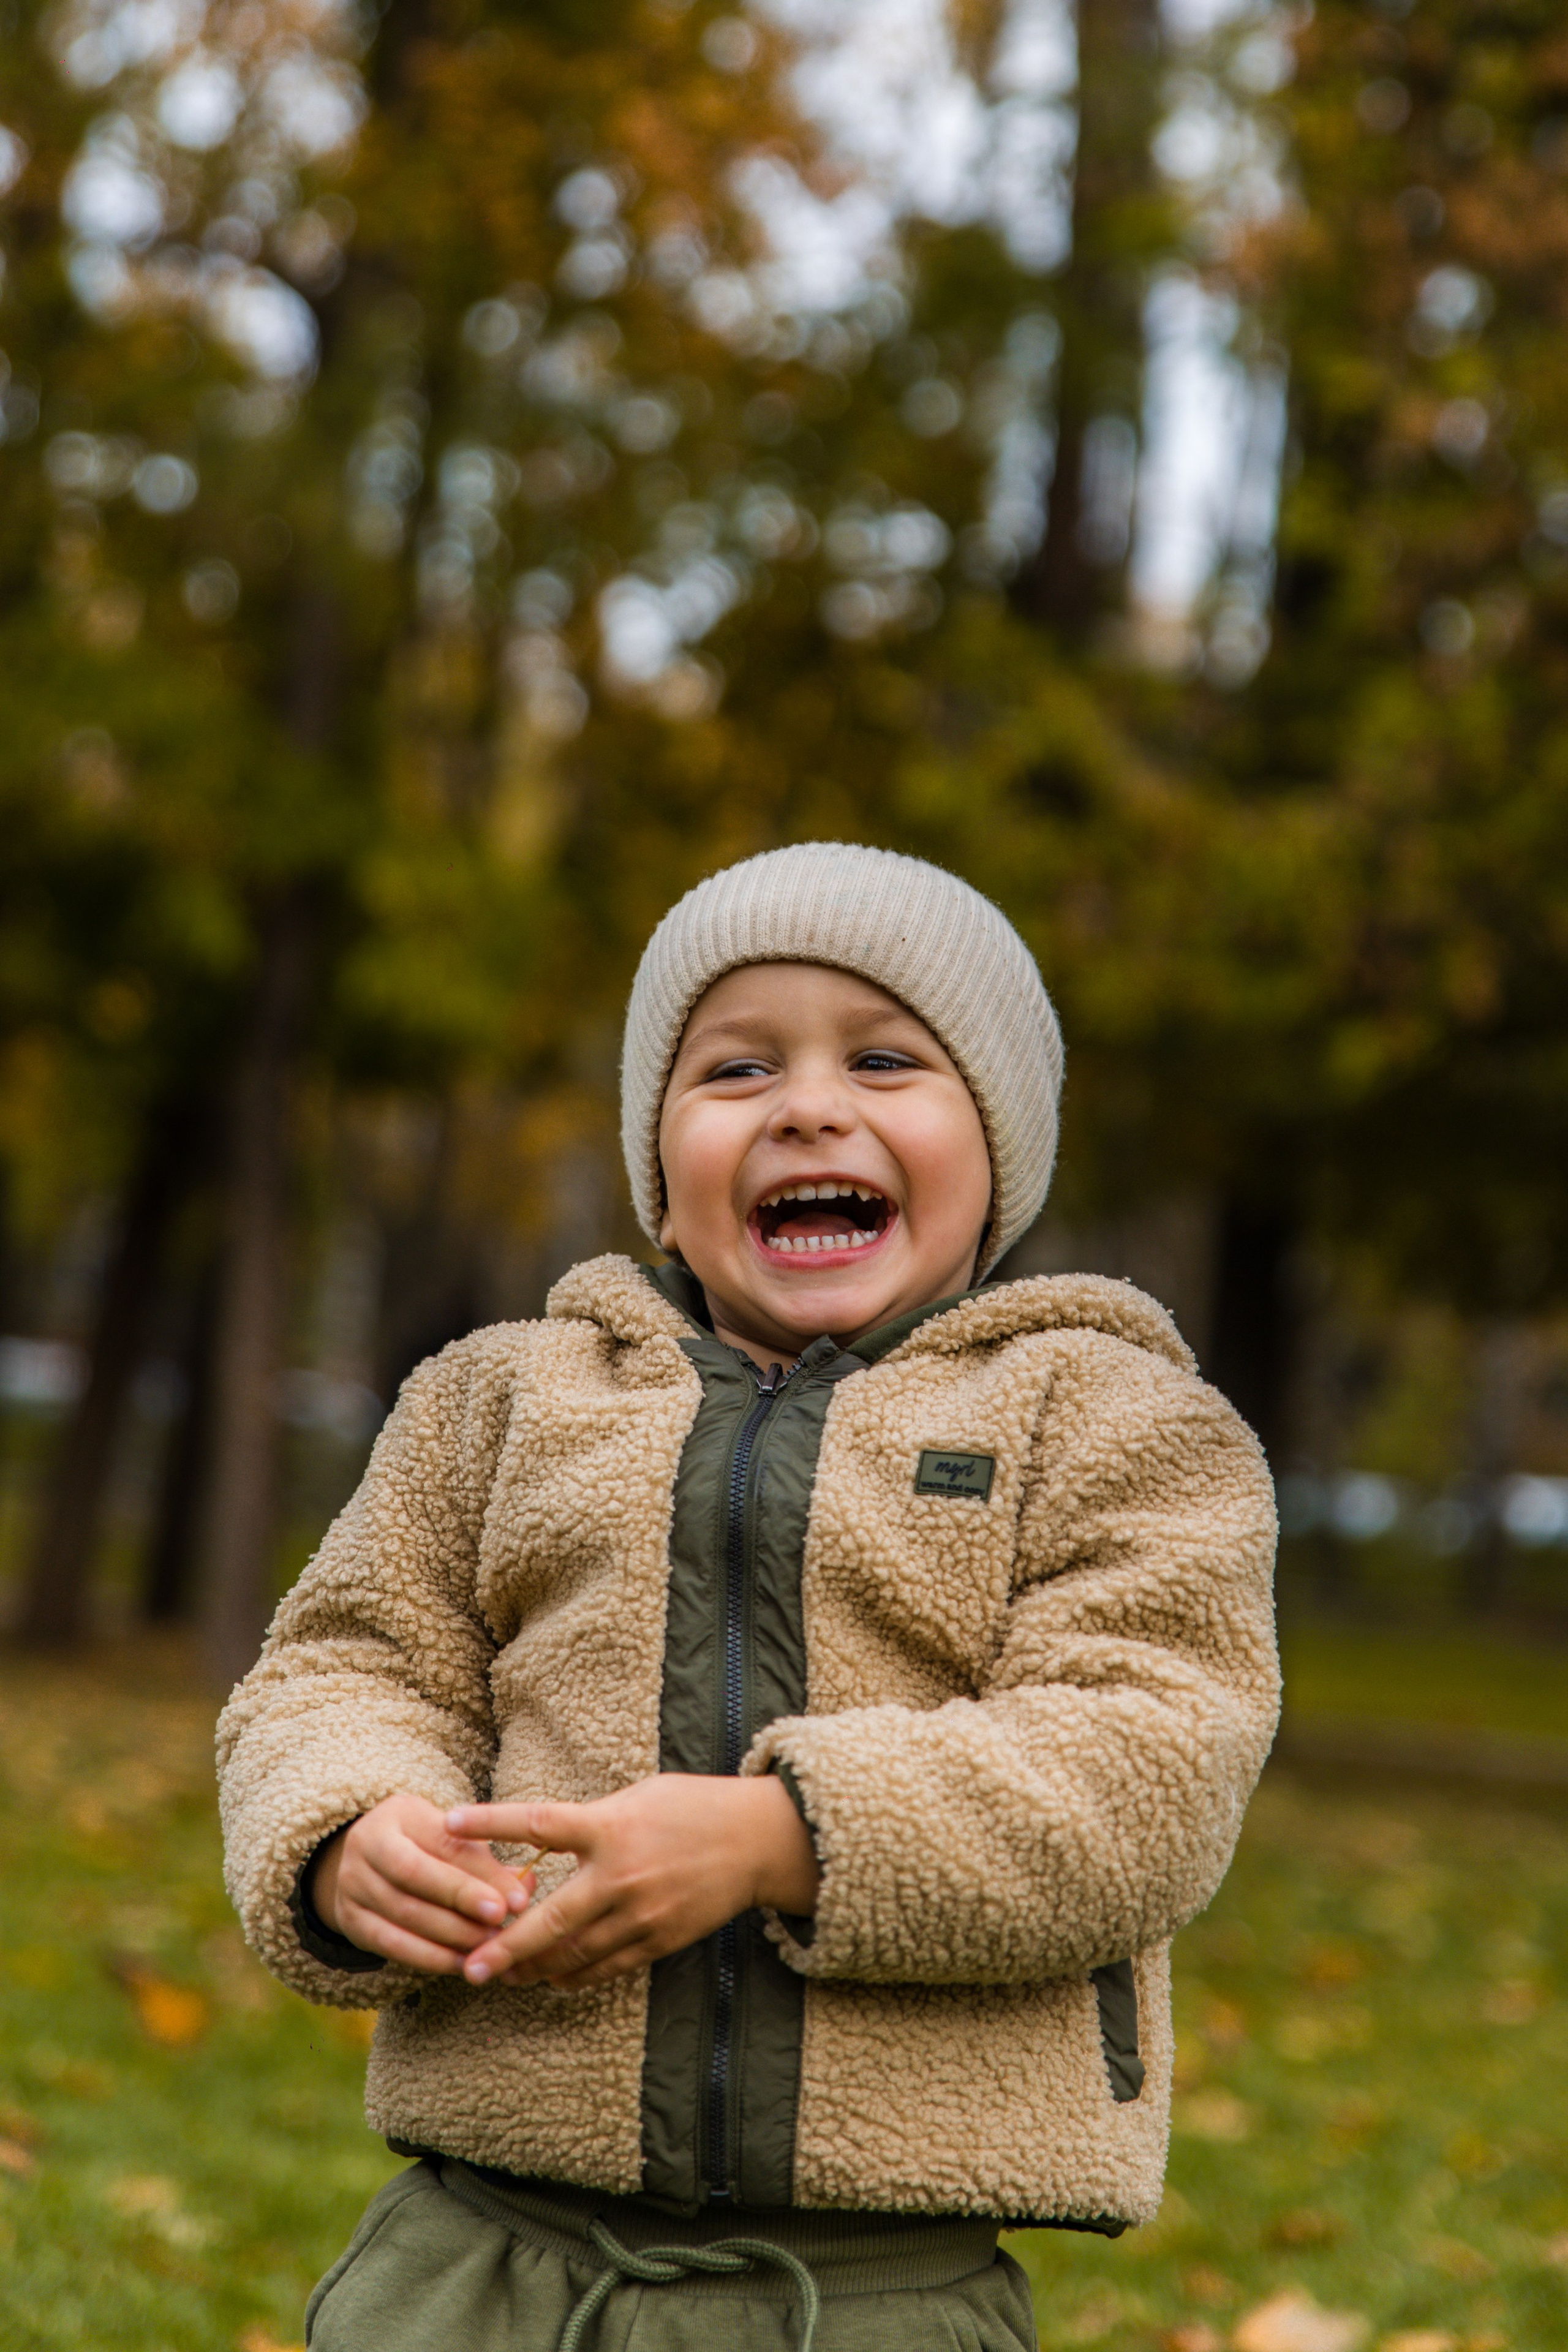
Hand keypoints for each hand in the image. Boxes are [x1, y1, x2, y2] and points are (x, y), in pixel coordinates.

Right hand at [308, 1792, 531, 1973]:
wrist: (372, 1862)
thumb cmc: (429, 1847)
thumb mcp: (454, 1839)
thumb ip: (487, 1863)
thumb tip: (525, 1889)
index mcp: (398, 1814)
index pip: (441, 1843)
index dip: (480, 1872)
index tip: (516, 1899)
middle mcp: (366, 1845)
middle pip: (415, 1876)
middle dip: (462, 1903)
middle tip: (501, 1925)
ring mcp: (351, 1884)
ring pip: (403, 1913)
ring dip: (450, 1935)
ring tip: (488, 1947)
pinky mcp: (350, 1920)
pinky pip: (390, 1944)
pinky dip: (428, 1957)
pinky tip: (461, 1964)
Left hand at [444, 1772, 818, 1992]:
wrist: (759, 1841)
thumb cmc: (694, 1807)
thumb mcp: (638, 1798)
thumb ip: (591, 1822)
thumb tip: (544, 1840)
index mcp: (611, 1827)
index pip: (538, 1823)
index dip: (491, 1822)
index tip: (448, 1821)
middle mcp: (621, 1875)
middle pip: (549, 1920)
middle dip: (504, 1947)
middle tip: (467, 1967)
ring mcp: (641, 1915)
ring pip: (573, 1954)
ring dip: (532, 1969)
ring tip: (498, 1976)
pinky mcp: (659, 1941)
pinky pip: (605, 1968)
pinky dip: (573, 1976)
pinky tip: (550, 1979)